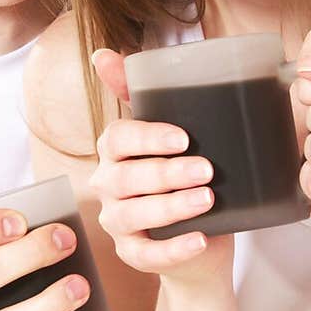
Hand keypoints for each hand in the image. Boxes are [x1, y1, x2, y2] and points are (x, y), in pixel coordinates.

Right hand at [89, 50, 232, 280]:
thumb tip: (103, 54)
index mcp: (115, 152)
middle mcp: (108, 185)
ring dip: (170, 207)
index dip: (147, 137)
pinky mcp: (132, 255)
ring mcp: (117, 222)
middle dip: (166, 173)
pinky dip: (174, 249)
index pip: (116, 138)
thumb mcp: (172, 137)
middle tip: (207, 169)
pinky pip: (145, 256)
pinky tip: (201, 240)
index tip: (184, 137)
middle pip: (125, 178)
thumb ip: (143, 94)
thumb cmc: (187, 179)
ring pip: (132, 215)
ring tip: (207, 200)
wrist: (203, 242)